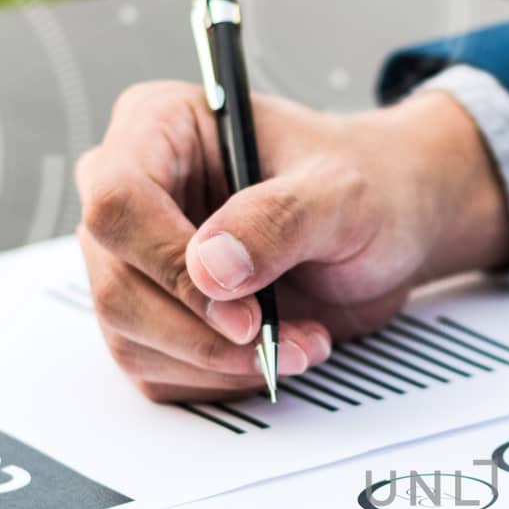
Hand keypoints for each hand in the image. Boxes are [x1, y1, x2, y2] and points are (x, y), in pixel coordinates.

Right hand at [75, 82, 508, 401]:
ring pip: (132, 339)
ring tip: (301, 343)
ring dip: (222, 364)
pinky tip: (276, 353)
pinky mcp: (156, 317)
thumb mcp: (342, 193)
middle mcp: (132, 195)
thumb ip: (277, 220)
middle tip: (283, 339)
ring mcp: (137, 261)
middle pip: (117, 286)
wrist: (391, 227)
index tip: (244, 311)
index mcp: (159, 128)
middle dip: (206, 333)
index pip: (118, 203)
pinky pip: (158, 371)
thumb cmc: (367, 186)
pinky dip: (222, 379)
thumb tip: (209, 268)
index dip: (170, 266)